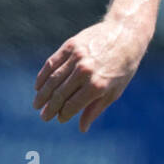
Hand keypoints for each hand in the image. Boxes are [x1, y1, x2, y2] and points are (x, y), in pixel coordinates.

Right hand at [33, 19, 148, 131]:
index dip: (63, 114)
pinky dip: (43, 76)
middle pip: (60, 94)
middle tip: (44, 117)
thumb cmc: (122, 67)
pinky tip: (38, 86)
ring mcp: (76, 57)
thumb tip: (82, 128)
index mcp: (97, 86)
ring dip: (42, 94)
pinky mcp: (70, 45)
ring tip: (37, 104)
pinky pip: (51, 63)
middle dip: (50, 108)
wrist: (125, 34)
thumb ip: (95, 109)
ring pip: (52, 79)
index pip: (73, 105)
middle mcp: (85, 71)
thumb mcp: (114, 91)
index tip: (59, 119)